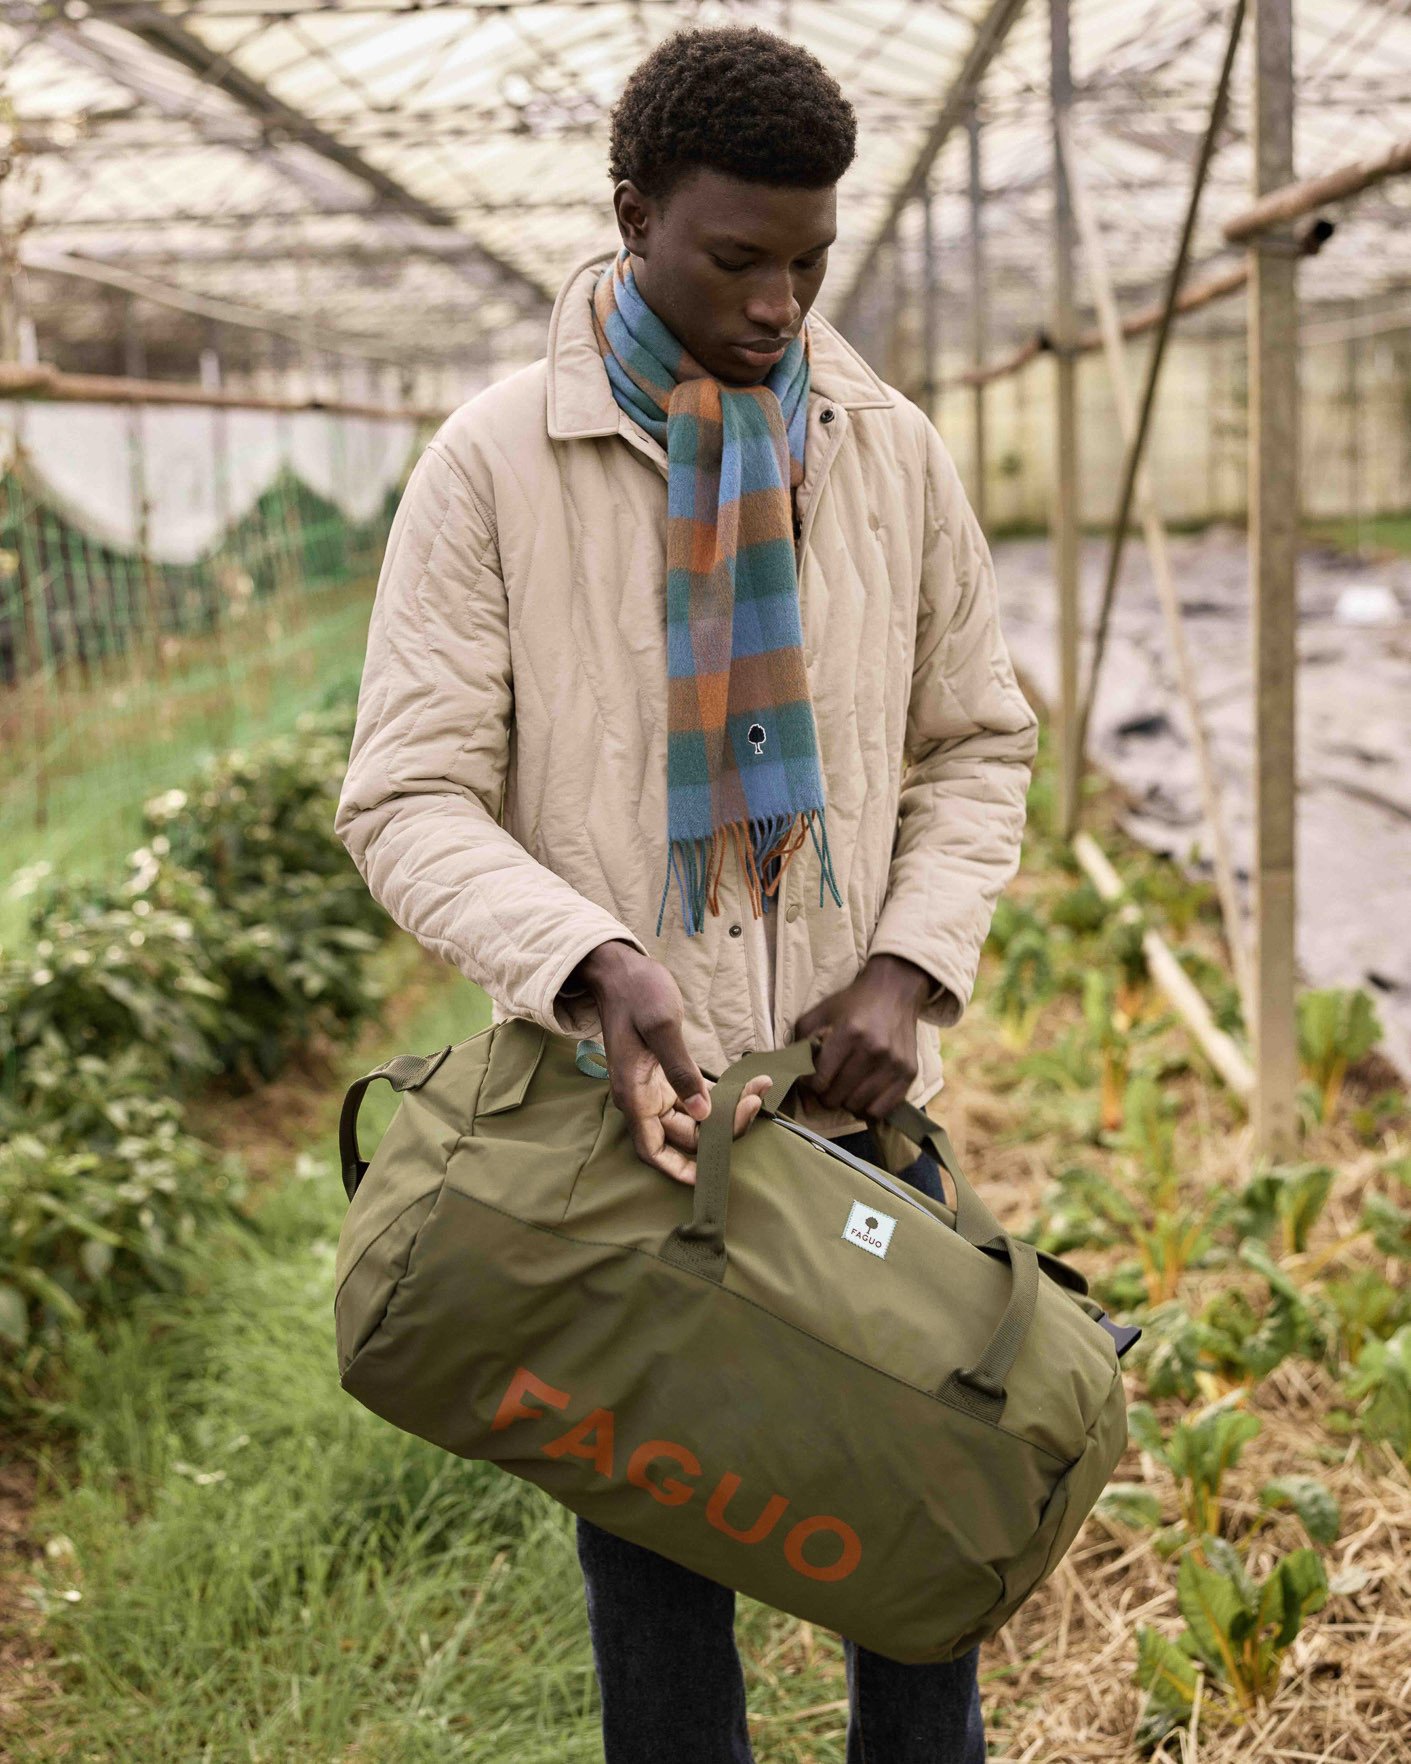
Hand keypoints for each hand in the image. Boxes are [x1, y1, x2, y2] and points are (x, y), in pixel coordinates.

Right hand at [575, 941, 772, 1186]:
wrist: (622, 970)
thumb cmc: (637, 994)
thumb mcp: (661, 1027)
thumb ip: (681, 1071)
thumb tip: (703, 1112)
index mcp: (633, 1095)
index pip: (654, 1149)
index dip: (679, 1169)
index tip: (709, 1179)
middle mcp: (643, 1098)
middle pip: (684, 1134)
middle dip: (721, 1128)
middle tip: (753, 1104)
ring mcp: (656, 1087)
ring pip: (695, 1117)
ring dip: (727, 1111)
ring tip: (758, 1092)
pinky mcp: (669, 1074)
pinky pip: (698, 1096)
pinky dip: (723, 1095)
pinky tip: (751, 1084)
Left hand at [794, 953, 933, 1119]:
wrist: (894, 991)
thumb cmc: (851, 1004)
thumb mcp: (818, 1015)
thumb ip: (800, 1048)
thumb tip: (799, 1091)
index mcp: (848, 1033)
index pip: (819, 1081)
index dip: (809, 1084)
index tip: (811, 1077)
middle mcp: (874, 1050)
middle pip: (836, 1097)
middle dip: (826, 1094)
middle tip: (829, 1082)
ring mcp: (894, 1063)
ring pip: (857, 1107)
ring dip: (846, 1101)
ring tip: (846, 1086)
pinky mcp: (909, 1073)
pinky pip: (881, 1111)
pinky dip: (868, 1108)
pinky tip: (864, 1094)